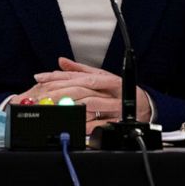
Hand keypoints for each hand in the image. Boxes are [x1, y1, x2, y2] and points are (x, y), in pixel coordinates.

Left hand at [25, 57, 150, 133]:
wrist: (143, 105)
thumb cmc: (119, 90)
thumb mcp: (102, 76)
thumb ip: (80, 70)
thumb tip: (61, 61)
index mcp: (106, 78)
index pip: (78, 76)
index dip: (58, 76)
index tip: (40, 78)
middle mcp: (110, 91)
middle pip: (82, 90)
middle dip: (59, 93)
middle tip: (41, 96)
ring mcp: (114, 107)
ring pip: (90, 105)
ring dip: (70, 106)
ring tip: (52, 107)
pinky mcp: (117, 121)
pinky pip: (100, 124)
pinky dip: (85, 124)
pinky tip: (72, 123)